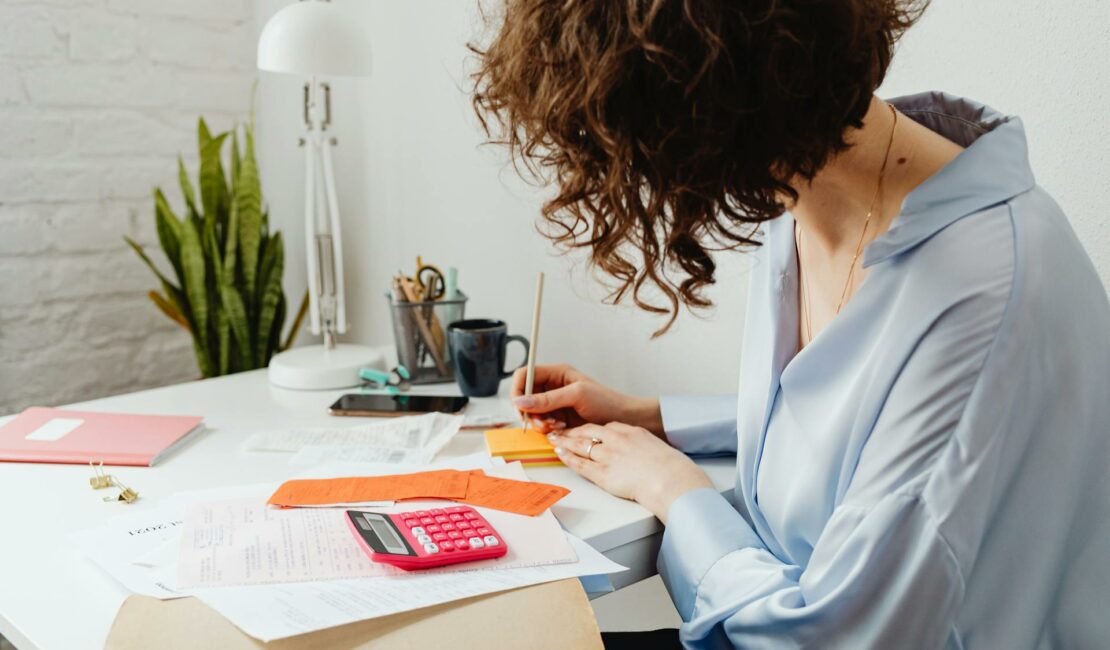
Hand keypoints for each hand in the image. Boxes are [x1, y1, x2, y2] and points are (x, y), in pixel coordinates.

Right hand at [510, 364, 662, 435]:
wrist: (623, 420)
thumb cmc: (606, 401)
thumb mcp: (576, 395)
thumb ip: (548, 398)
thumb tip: (520, 402)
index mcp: (555, 373)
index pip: (524, 375)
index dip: (517, 390)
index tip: (520, 407)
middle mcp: (552, 387)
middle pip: (524, 397)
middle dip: (529, 411)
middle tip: (543, 421)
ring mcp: (554, 404)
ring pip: (531, 413)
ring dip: (539, 422)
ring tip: (557, 426)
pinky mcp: (557, 419)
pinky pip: (541, 425)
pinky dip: (546, 430)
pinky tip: (561, 430)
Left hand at [548, 422, 712, 521]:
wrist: (670, 479)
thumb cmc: (669, 466)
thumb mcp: (655, 446)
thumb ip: (641, 444)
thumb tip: (639, 450)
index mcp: (630, 432)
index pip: (605, 427)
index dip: (591, 428)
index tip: (583, 429)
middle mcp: (616, 440)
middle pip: (587, 432)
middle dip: (571, 431)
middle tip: (559, 430)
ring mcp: (608, 456)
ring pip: (580, 445)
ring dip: (564, 442)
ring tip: (554, 439)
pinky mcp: (603, 474)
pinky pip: (581, 465)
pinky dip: (568, 458)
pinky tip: (560, 454)